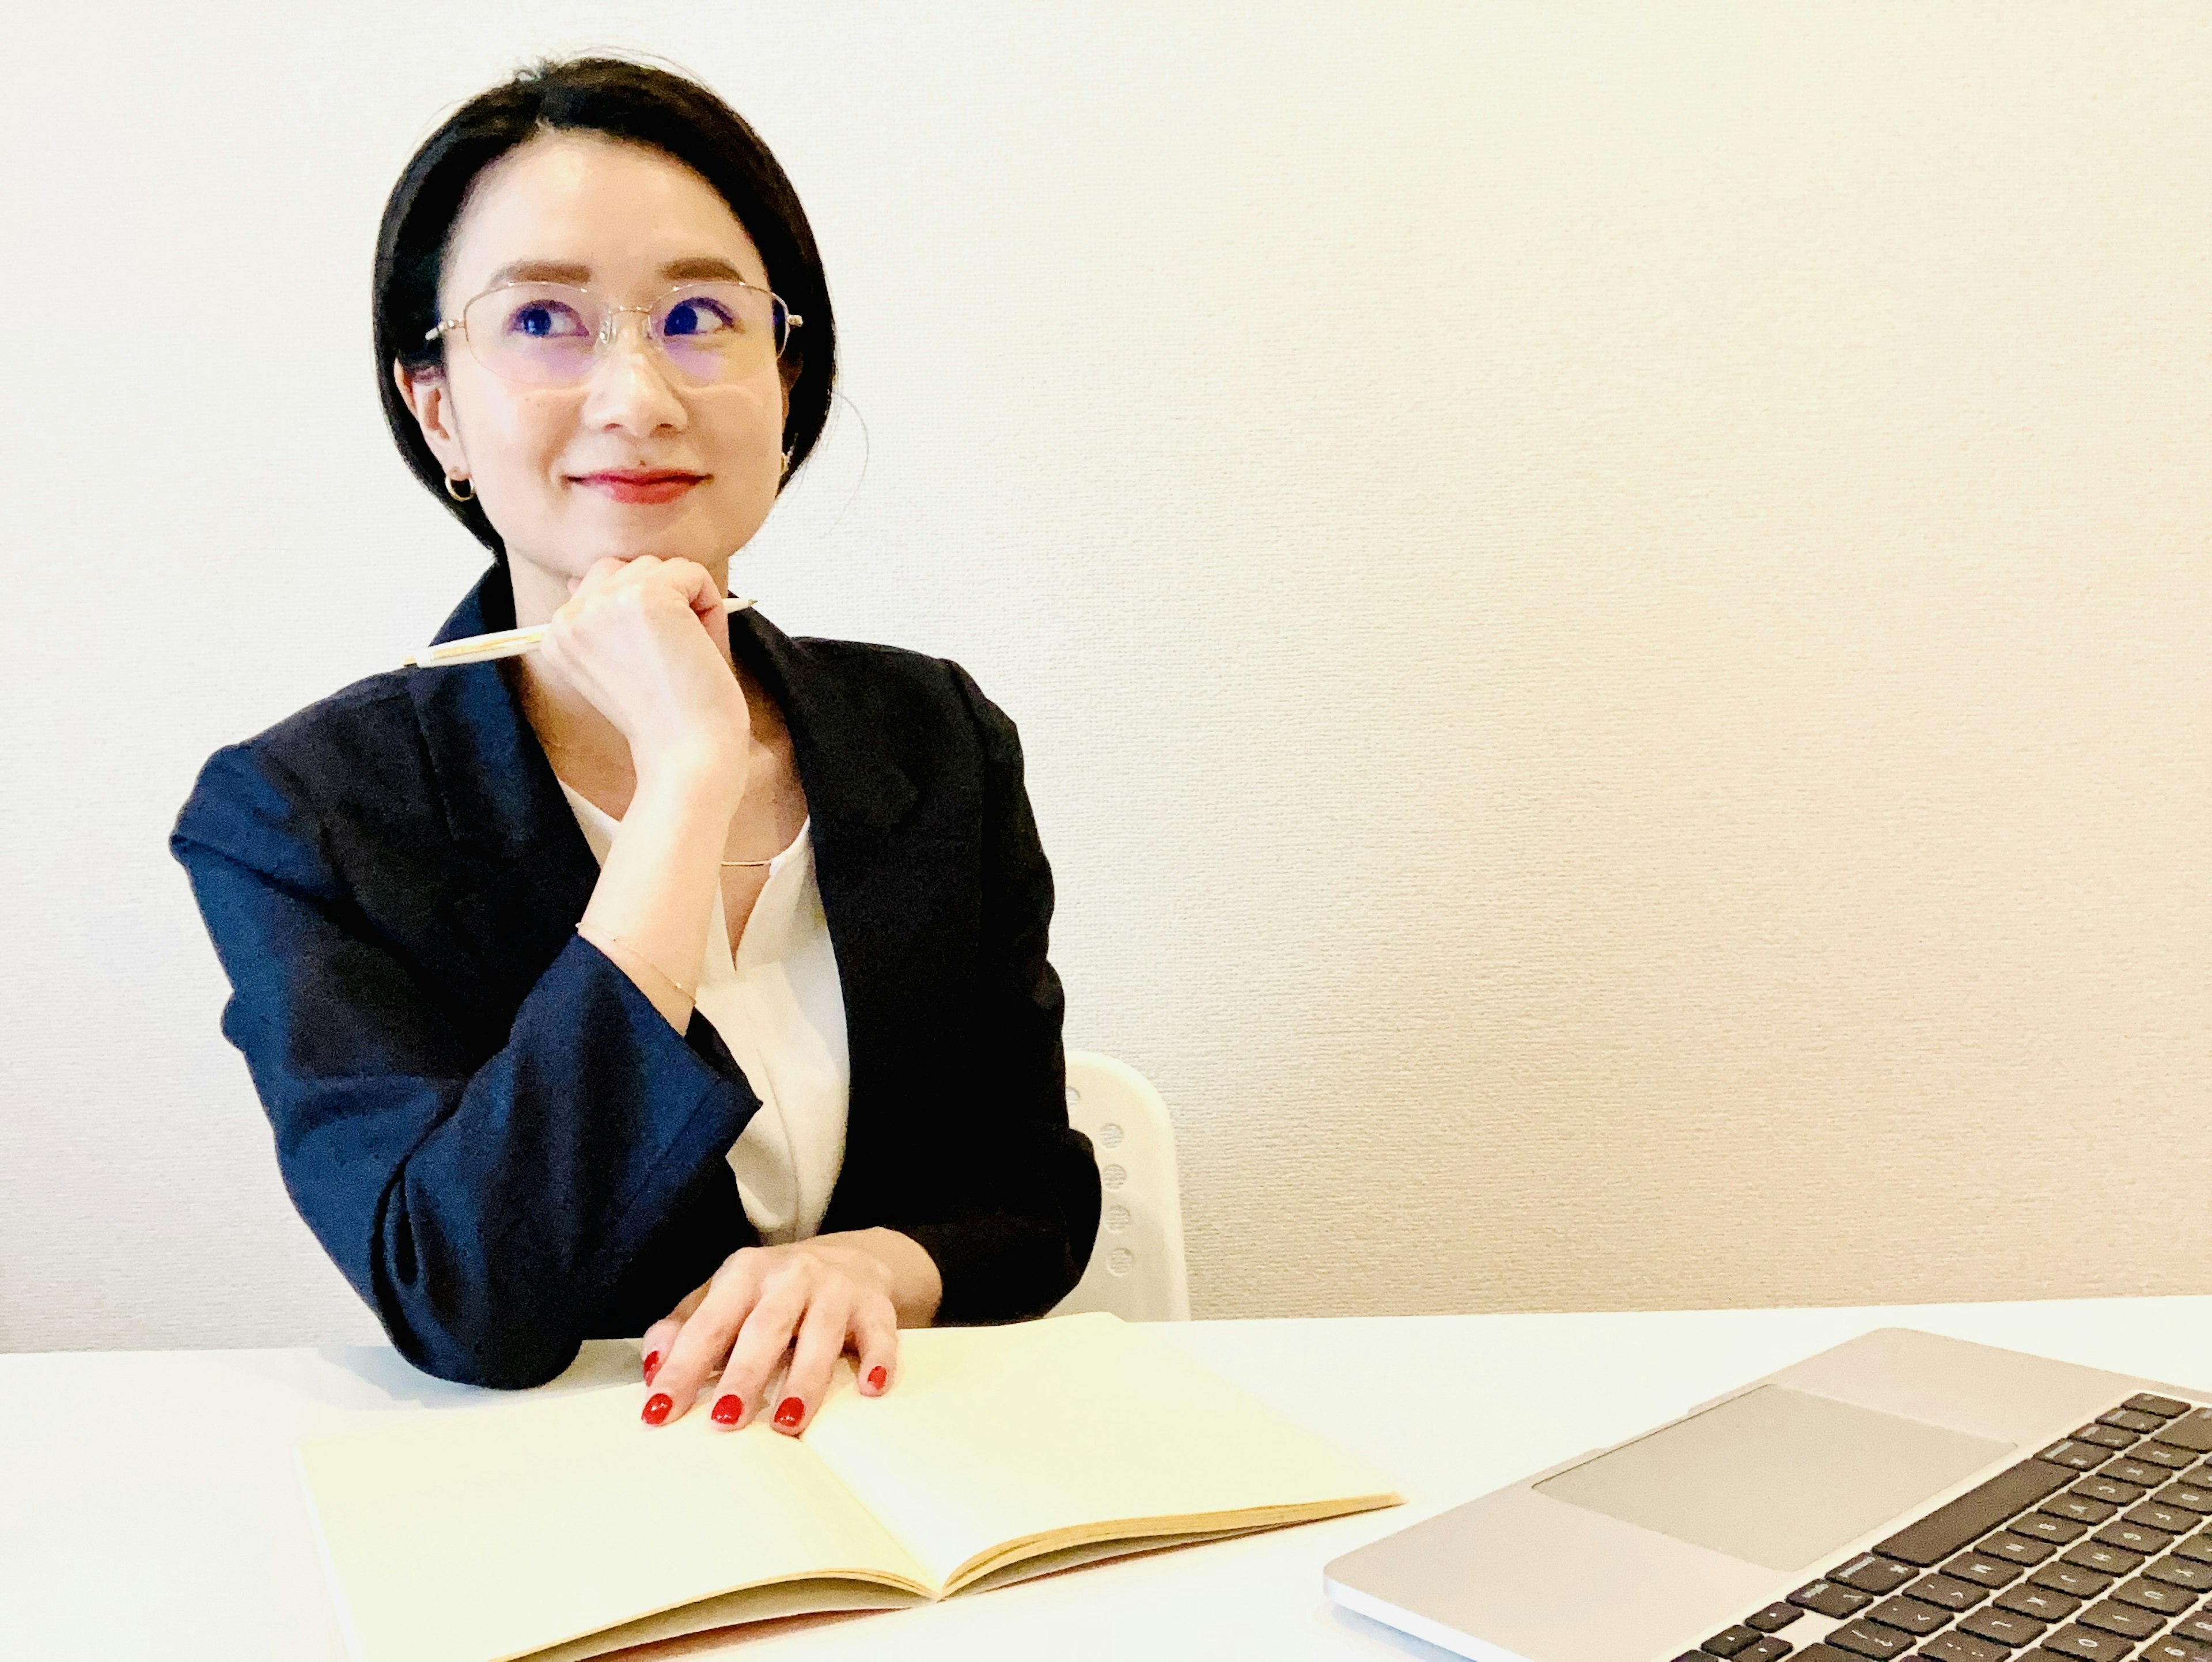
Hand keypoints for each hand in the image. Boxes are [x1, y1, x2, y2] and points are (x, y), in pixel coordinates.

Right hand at [535, 555, 748, 783]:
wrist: (688, 757)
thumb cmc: (668, 719)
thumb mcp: (621, 661)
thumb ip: (604, 617)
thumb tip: (581, 578)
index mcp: (559, 634)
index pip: (605, 584)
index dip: (644, 618)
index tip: (649, 665)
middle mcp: (570, 616)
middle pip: (632, 568)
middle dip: (666, 603)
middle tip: (671, 660)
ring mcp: (605, 604)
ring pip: (662, 566)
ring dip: (688, 604)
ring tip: (683, 656)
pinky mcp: (646, 599)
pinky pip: (693, 571)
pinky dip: (710, 605)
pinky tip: (697, 649)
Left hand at [638, 1229, 943, 1433]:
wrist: (852, 1258)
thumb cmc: (773, 1293)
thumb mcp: (724, 1297)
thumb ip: (684, 1328)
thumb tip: (652, 1367)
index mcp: (744, 1273)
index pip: (709, 1323)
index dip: (683, 1367)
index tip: (660, 1410)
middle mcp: (790, 1275)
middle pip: (765, 1326)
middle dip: (745, 1373)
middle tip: (726, 1421)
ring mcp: (836, 1290)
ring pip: (820, 1333)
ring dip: (804, 1379)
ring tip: (787, 1422)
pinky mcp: (875, 1306)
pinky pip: (880, 1334)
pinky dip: (877, 1360)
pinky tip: (869, 1389)